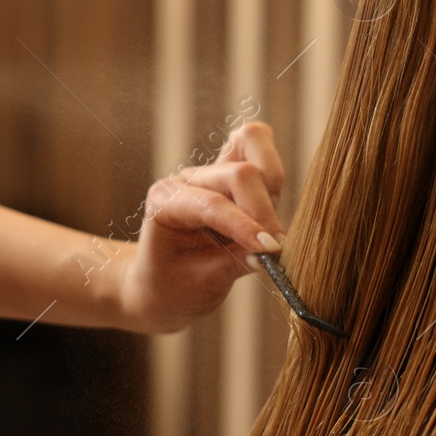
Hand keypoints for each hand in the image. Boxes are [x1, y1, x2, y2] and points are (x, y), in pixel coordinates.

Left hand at [117, 121, 285, 332]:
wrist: (160, 286)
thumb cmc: (172, 288)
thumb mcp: (198, 285)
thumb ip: (233, 264)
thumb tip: (270, 252)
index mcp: (164, 202)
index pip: (212, 204)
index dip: (245, 226)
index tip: (271, 251)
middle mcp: (186, 180)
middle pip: (239, 173)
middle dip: (263, 211)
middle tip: (275, 250)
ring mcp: (210, 171)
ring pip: (252, 147)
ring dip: (271, 189)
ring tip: (269, 231)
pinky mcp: (231, 172)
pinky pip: (258, 150)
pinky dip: (272, 172)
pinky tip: (271, 208)